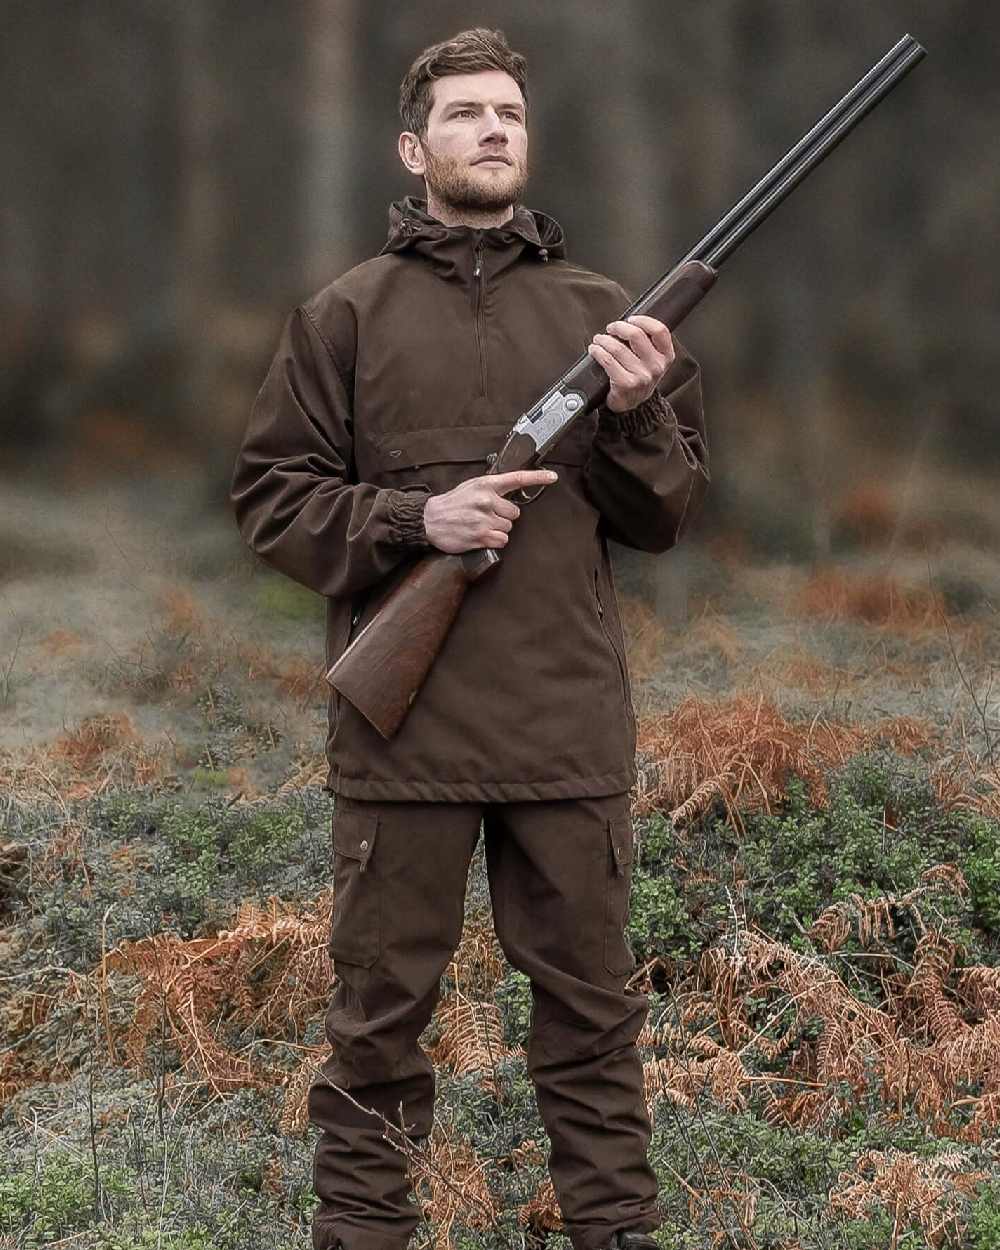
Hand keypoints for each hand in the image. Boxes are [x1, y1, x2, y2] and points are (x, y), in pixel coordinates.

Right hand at [423, 468, 557, 553]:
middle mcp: (487, 500)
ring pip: (508, 528)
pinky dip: (494, 541)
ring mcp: (485, 519)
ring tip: (481, 526)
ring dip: (498, 530)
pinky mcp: (481, 536)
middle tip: (487, 516)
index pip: (517, 478)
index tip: (552, 477)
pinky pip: (502, 540)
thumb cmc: (451, 504)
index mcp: (486, 485)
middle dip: (504, 517)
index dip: (537, 478)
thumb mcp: (471, 487)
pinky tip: (481, 536)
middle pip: (515, 513)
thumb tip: (509, 492)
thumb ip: (491, 488)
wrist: (430, 520)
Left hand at [587, 314, 674, 412]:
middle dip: (619, 327)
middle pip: (636, 335)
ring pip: (618, 348)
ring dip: (603, 340)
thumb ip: (647, 343)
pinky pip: (607, 360)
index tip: (630, 319)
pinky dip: (597, 352)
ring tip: (599, 339)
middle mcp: (656, 367)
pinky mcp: (625, 384)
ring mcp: (642, 376)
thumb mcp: (652, 361)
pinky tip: (594, 350)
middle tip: (611, 328)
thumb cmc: (639, 378)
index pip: (659, 331)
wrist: (633, 406)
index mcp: (666, 357)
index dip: (643, 320)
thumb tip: (627, 322)